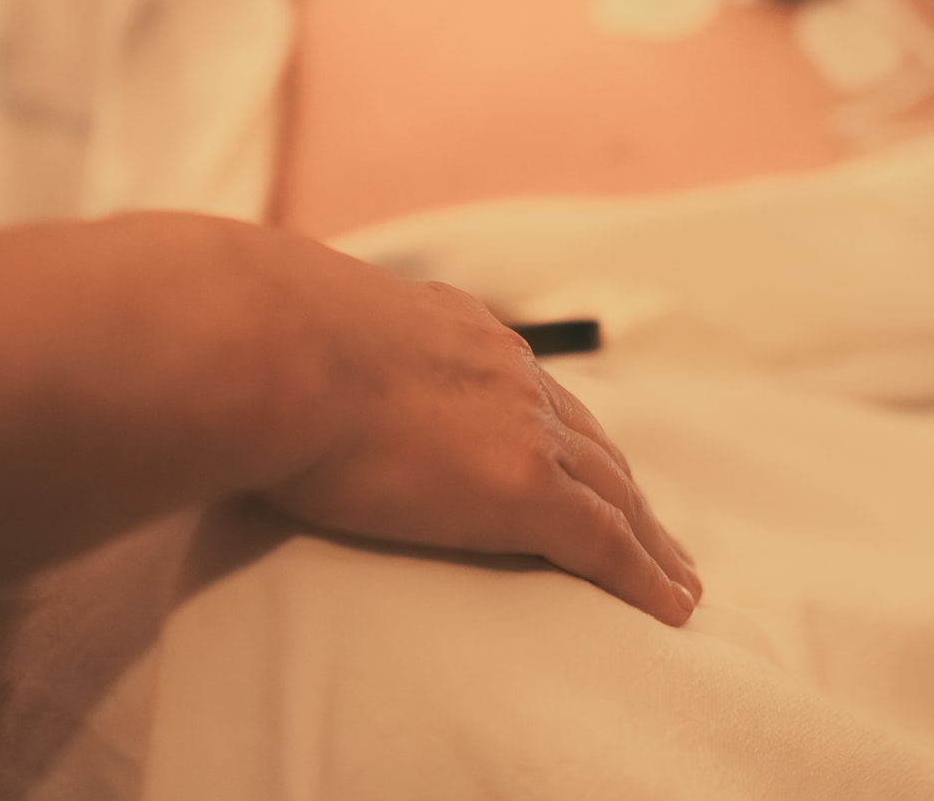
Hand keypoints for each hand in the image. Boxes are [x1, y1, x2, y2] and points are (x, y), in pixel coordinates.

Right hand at [259, 262, 700, 626]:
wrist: (270, 343)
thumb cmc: (256, 337)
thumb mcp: (305, 329)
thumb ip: (324, 350)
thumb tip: (285, 368)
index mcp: (458, 333)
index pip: (531, 394)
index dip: (567, 435)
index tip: (585, 464)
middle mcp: (508, 373)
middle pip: (591, 442)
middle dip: (623, 488)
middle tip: (653, 529)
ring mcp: (524, 429)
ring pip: (615, 493)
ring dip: (651, 538)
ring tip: (677, 577)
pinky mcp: (527, 489)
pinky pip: (606, 541)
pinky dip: (645, 575)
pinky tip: (673, 603)